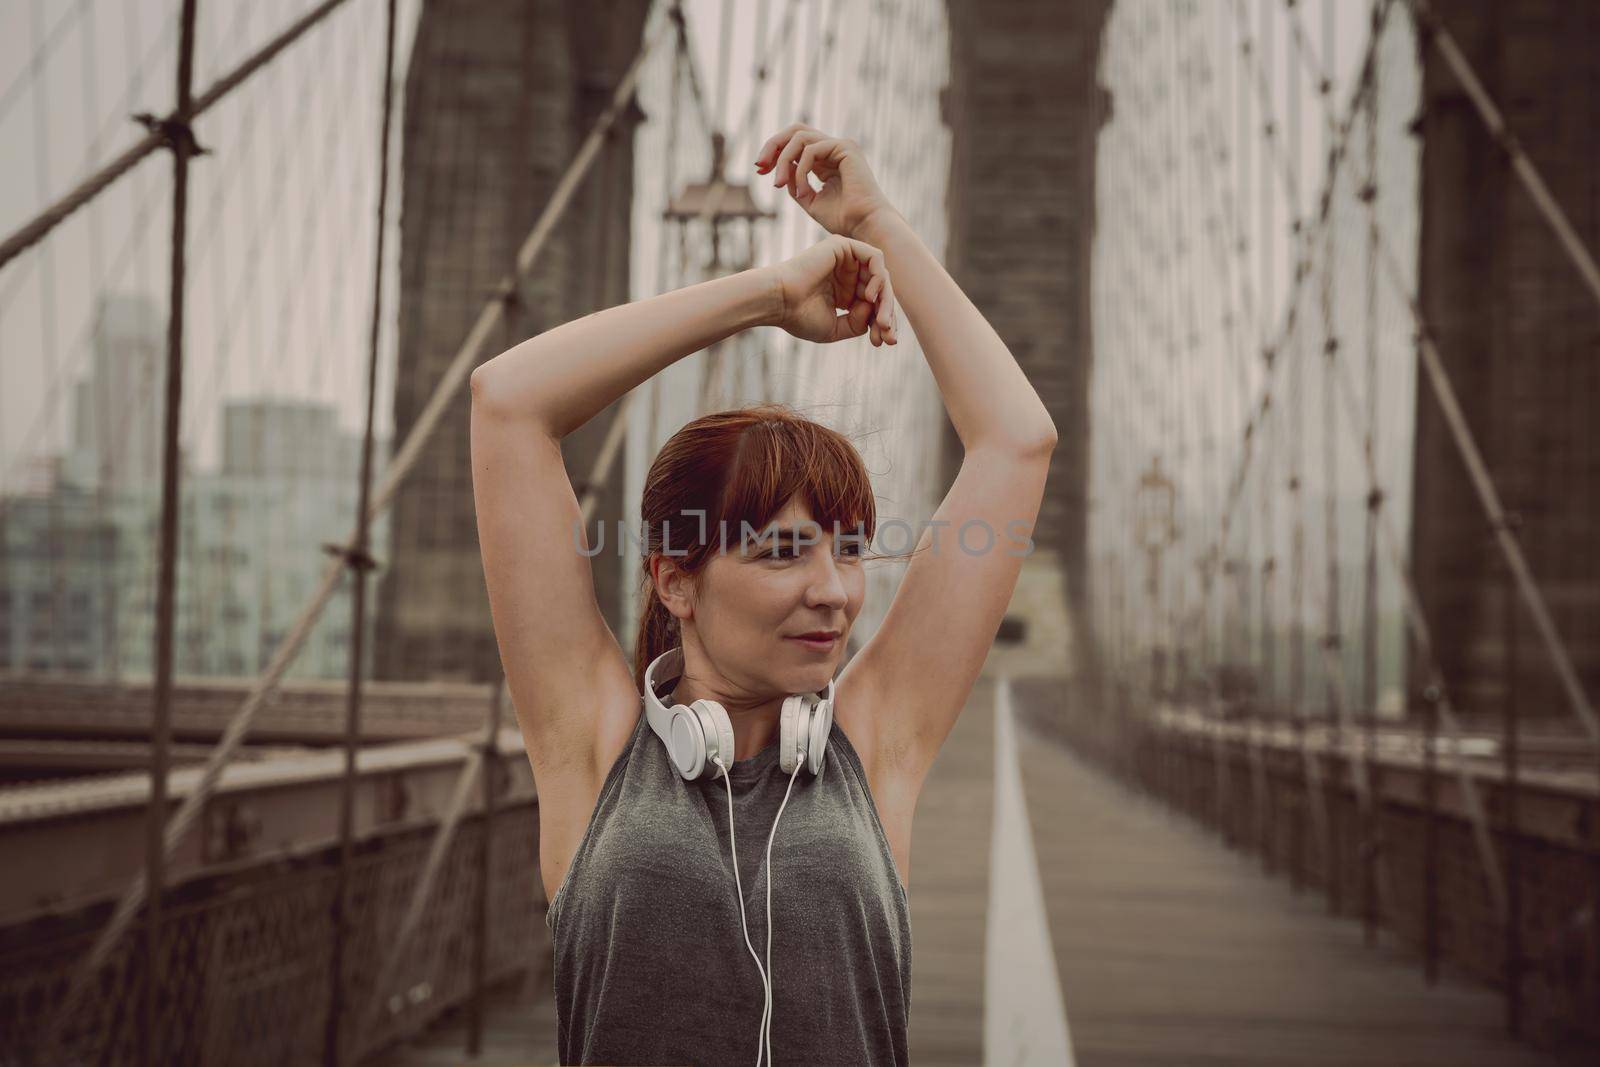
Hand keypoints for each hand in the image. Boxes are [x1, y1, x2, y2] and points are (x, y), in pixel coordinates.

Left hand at [754, 124, 894, 239]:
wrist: (864, 225)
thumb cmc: (843, 218)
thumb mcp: (809, 200)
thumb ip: (794, 182)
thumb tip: (781, 168)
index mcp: (826, 159)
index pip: (794, 143)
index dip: (774, 153)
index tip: (759, 170)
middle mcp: (833, 148)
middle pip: (795, 130)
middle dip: (772, 145)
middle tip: (759, 165)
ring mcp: (840, 145)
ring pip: (799, 137)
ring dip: (783, 160)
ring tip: (779, 185)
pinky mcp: (845, 147)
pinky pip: (811, 149)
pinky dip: (800, 170)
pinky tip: (803, 191)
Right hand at [767, 235, 898, 346]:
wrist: (778, 302)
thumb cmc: (799, 317)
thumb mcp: (836, 329)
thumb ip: (859, 324)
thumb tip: (875, 311)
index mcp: (844, 292)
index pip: (874, 304)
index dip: (883, 322)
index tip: (887, 342)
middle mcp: (847, 274)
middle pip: (880, 290)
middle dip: (888, 313)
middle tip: (889, 334)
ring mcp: (846, 259)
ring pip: (880, 275)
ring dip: (885, 298)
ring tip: (881, 319)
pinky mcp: (843, 246)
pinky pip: (874, 257)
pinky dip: (878, 277)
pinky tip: (869, 296)